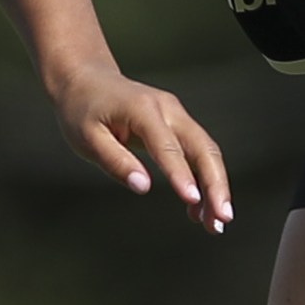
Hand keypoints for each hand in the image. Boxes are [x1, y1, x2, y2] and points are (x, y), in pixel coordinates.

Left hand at [45, 65, 234, 233]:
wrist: (87, 80)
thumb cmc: (82, 111)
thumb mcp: (87, 138)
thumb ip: (115, 161)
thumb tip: (143, 187)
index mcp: (142, 109)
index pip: (168, 146)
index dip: (181, 174)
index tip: (194, 201)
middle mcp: (168, 109)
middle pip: (203, 147)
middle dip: (216, 184)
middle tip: (222, 219)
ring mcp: (177, 115)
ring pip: (207, 151)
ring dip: (216, 186)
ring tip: (216, 224)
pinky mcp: (178, 125)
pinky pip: (198, 153)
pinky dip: (204, 180)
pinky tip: (198, 210)